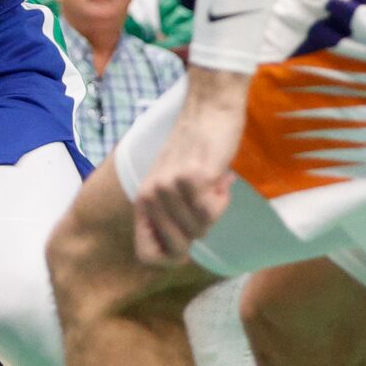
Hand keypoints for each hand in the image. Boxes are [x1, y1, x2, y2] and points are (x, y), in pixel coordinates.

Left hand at [133, 67, 248, 262]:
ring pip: (200, 229)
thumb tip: (179, 253)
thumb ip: (169, 215)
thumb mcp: (170, 183)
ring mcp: (169, 188)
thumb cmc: (195, 147)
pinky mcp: (192, 179)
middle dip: (200, 232)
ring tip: (212, 183)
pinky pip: (212, 212)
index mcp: (143, 199)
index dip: (170, 257)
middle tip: (205, 203)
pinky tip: (220, 178)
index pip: (146, 255)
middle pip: (179, 248)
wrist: (209, 108)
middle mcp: (150, 196)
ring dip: (215, 210)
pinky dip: (223, 200)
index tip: (187, 242)